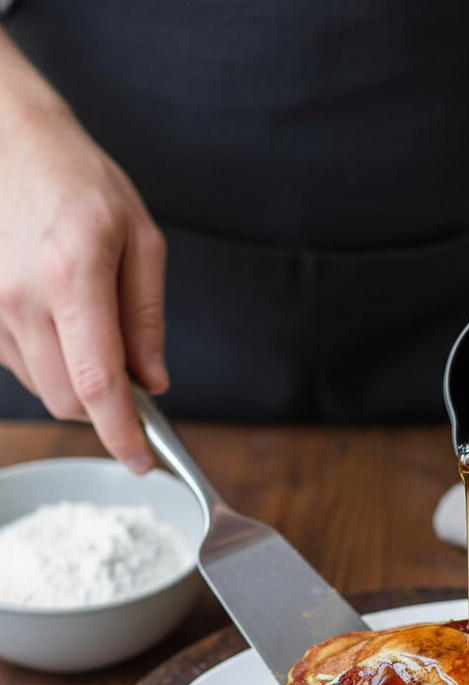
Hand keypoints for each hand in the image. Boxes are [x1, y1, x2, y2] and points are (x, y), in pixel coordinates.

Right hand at [0, 91, 166, 468]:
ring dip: (75, 380)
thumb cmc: (78, 181)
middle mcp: (23, 298)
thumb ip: (147, 317)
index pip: (99, 383)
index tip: (142, 460)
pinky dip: (48, 360)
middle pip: (68, 399)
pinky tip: (59, 317)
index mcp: (73, 276)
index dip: (122, 433)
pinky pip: (19, 365)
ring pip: (43, 387)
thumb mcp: (139, 239)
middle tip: (131, 376)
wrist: (6, 140)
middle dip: (104, 405)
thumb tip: (154, 382)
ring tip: (89, 323)